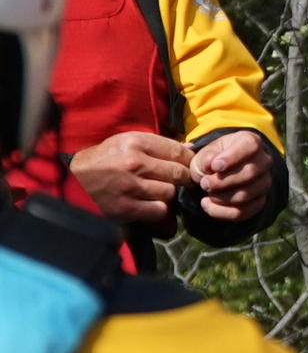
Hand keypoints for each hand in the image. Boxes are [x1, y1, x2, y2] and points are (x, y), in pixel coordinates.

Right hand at [69, 131, 193, 225]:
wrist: (70, 180)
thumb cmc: (103, 159)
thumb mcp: (126, 142)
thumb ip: (158, 144)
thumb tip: (191, 148)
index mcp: (135, 142)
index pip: (178, 151)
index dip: (190, 160)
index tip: (190, 165)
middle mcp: (134, 163)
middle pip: (178, 173)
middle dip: (184, 178)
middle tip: (181, 181)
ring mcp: (129, 187)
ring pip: (170, 192)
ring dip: (168, 193)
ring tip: (158, 190)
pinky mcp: (124, 208)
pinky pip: (158, 210)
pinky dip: (158, 209)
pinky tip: (149, 203)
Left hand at [190, 130, 274, 221]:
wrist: (215, 176)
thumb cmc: (211, 161)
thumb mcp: (204, 154)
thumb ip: (206, 157)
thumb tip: (211, 163)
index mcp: (251, 141)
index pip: (250, 146)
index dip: (232, 157)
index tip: (214, 166)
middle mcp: (264, 161)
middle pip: (249, 173)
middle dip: (222, 181)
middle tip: (204, 183)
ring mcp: (264, 183)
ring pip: (245, 195)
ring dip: (220, 197)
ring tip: (206, 193)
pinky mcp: (259, 202)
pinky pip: (243, 212)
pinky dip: (221, 211)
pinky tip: (207, 204)